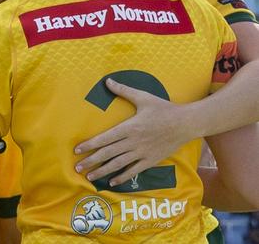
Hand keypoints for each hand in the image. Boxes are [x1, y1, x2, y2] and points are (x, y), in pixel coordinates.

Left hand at [73, 78, 191, 186]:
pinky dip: (122, 177)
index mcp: (129, 127)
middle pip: (108, 153)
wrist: (186, 123)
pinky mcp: (151, 160)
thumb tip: (107, 81)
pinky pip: (134, 171)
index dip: (90, 145)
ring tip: (89, 176)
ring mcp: (142, 153)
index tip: (77, 150)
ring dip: (102, 171)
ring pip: (118, 164)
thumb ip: (123, 90)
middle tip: (77, 167)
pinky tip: (112, 182)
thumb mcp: (143, 97)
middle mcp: (133, 142)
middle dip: (91, 161)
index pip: (105, 138)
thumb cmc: (163, 109)